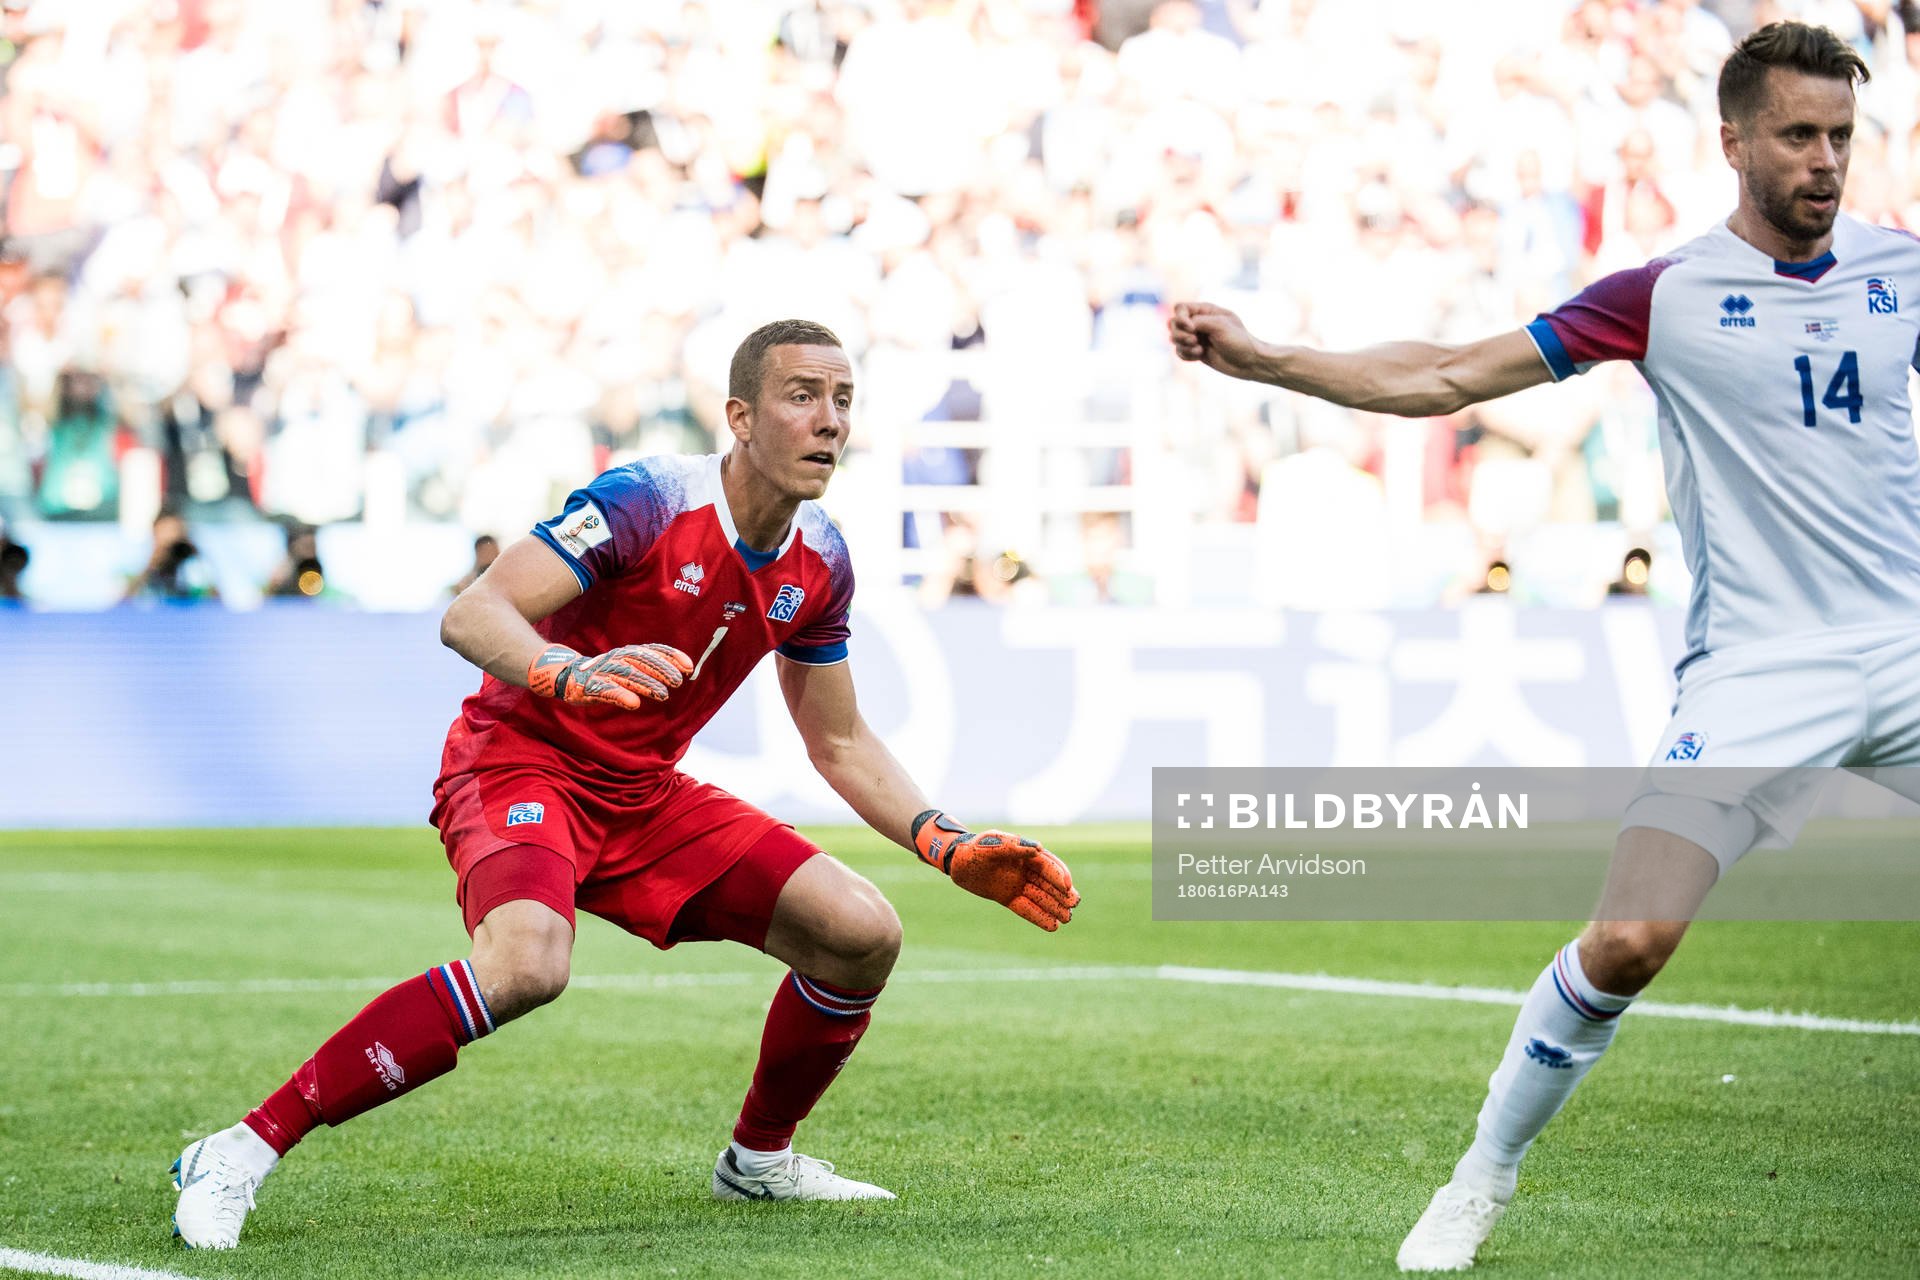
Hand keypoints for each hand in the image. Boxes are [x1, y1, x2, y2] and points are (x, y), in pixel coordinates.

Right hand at [527, 642, 692, 708]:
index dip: (671, 656)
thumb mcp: (628, 670)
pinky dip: (620, 695)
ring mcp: (603, 672)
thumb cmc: (603, 675)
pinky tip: (634, 703)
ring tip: (663, 694)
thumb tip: (679, 673)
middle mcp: (617, 659)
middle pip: (642, 660)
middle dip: (661, 669)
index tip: (689, 666)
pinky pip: (606, 690)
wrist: (565, 674)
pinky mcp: (590, 686)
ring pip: (627, 674)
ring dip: (646, 683)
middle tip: (678, 681)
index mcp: (627, 654)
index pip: (652, 650)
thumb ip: (650, 671)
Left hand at [913, 810, 1079, 930]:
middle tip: (1074, 904)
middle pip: (1048, 883)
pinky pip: (1026, 908)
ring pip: (1040, 897)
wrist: (955, 861)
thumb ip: (1013, 845)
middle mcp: (1024, 869)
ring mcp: (1017, 884)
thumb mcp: (991, 842)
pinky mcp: (1007, 897)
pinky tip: (1053, 926)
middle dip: (1061, 893)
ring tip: (1068, 918)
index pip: (1046, 865)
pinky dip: (1039, 917)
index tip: (1067, 886)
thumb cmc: (974, 847)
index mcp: (1023, 853)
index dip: (1058, 875)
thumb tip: (1038, 848)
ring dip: (1054, 907)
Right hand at [1168, 301, 1266, 380]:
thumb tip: (1182, 326)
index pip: (1180, 309)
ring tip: (1199, 350)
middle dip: (1179, 334)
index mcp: (1206, 311)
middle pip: (1173, 324)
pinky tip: (1199, 356)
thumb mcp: (1220, 326)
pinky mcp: (1196, 351)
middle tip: (1194, 341)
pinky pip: (1180, 352)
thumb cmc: (1239, 341)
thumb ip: (1198, 321)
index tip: (1192, 329)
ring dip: (1183, 346)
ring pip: (1174, 339)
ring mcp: (1197, 337)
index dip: (1180, 318)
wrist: (1249, 362)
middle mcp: (1199, 322)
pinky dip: (1186, 355)